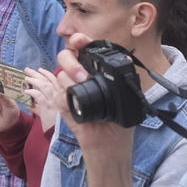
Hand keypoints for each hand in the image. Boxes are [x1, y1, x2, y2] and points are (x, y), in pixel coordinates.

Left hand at [25, 68, 63, 131]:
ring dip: (34, 80)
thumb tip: (30, 102)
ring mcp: (54, 101)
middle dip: (37, 74)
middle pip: (48, 80)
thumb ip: (40, 106)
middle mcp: (60, 96)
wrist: (58, 135)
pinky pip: (39, 96)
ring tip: (26, 78)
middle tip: (27, 70)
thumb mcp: (49, 112)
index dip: (47, 73)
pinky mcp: (48, 108)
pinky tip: (26, 91)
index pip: (55, 80)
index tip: (40, 69)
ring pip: (44, 86)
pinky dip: (32, 92)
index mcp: (62, 95)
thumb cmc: (55, 124)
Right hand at [55, 32, 136, 152]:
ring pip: (60, 74)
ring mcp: (70, 91)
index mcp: (96, 71)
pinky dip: (67, 98)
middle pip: (66, 56)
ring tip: (83, 88)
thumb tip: (125, 57)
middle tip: (82, 75)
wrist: (111, 146)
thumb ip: (125, 78)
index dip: (79, 41)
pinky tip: (78, 107)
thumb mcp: (127, 98)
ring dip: (70, 79)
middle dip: (71, 61)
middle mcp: (80, 77)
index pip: (84, 49)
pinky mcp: (64, 106)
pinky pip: (59, 95)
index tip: (80, 41)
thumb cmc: (120, 123)